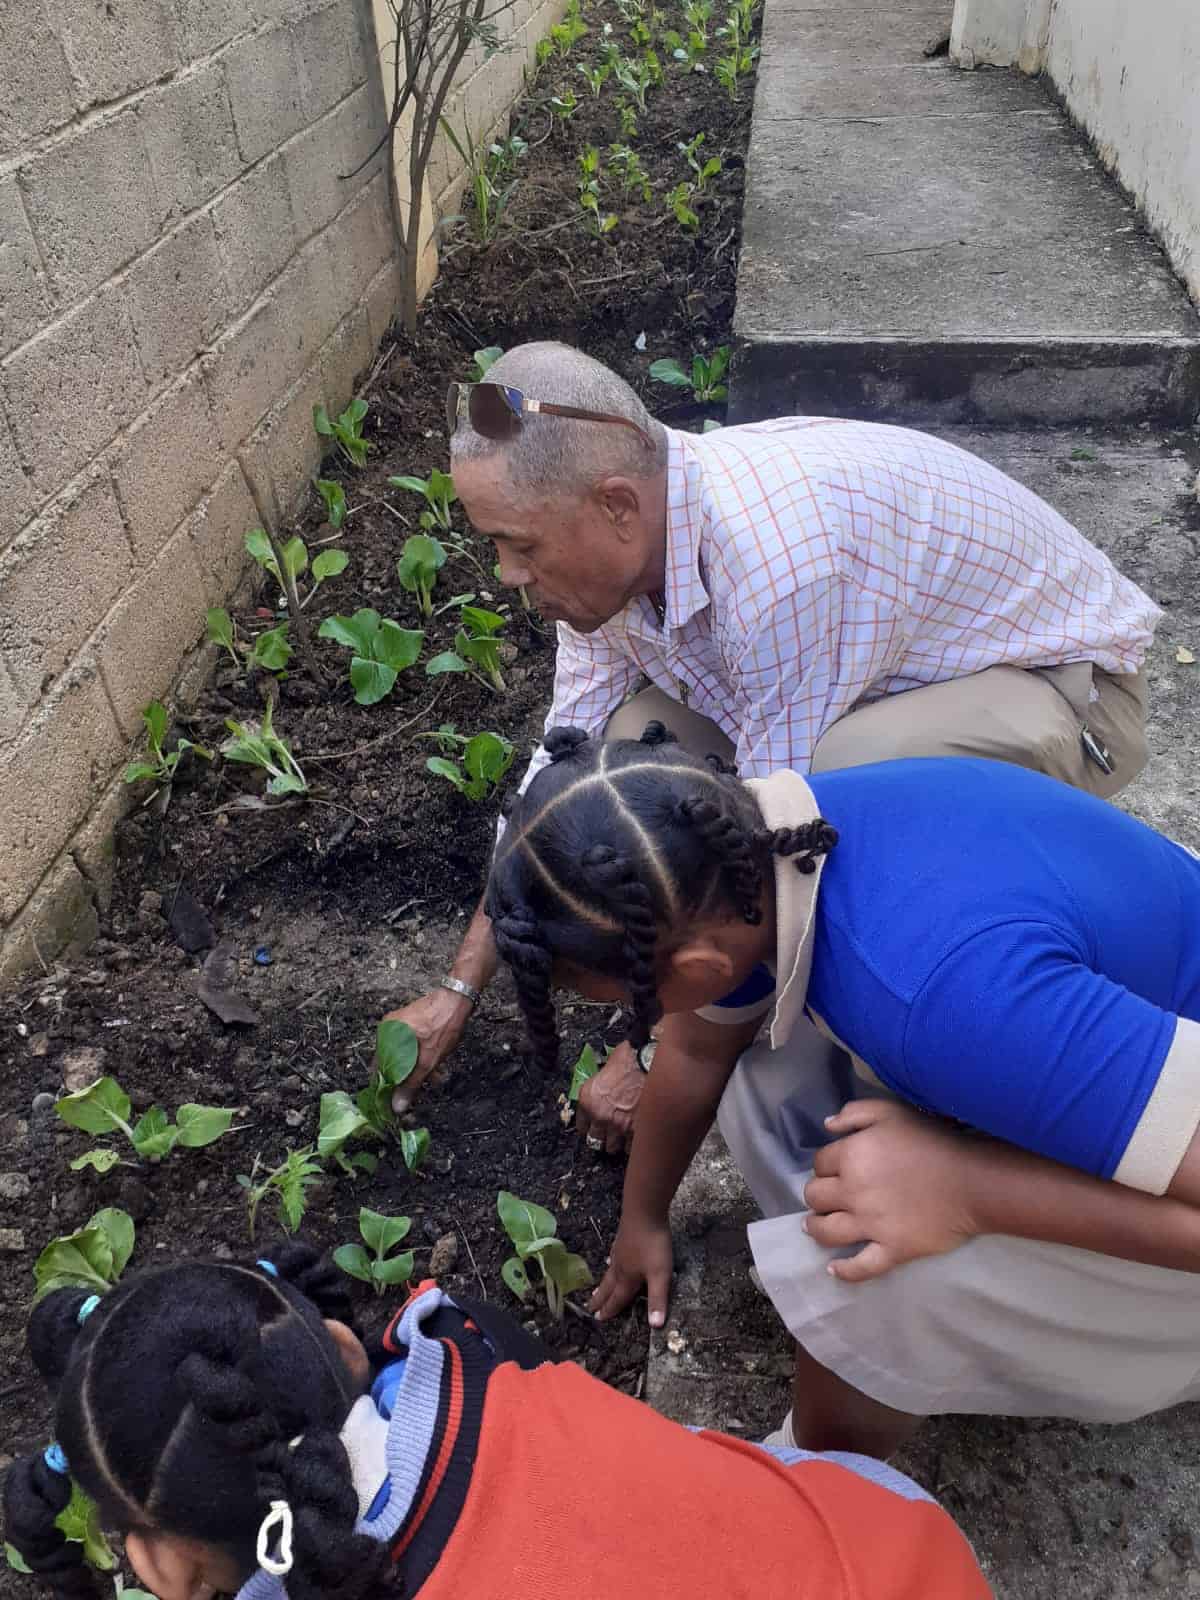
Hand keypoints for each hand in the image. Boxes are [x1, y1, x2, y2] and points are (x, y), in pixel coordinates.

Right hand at [383, 987, 473, 1111]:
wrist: (458, 999)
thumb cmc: (442, 1025)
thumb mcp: (427, 1061)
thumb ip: (411, 1084)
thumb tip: (397, 1105)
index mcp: (386, 1035)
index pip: (378, 1068)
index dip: (387, 1086)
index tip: (395, 1099)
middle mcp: (389, 1028)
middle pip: (392, 1061)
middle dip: (407, 1078)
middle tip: (421, 1088)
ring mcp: (401, 1024)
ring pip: (404, 1054)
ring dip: (418, 1068)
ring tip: (435, 1077)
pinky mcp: (413, 1022)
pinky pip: (411, 1045)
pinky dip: (421, 1055)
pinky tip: (436, 1065)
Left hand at [576, 1042, 643, 1153]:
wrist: (649, 1064)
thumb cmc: (629, 1061)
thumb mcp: (604, 1068)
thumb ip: (598, 1083)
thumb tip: (600, 1085)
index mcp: (589, 1100)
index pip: (581, 1126)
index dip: (587, 1125)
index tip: (591, 1126)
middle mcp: (600, 1116)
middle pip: (594, 1140)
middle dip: (601, 1136)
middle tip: (606, 1132)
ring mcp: (618, 1126)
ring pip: (612, 1147)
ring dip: (616, 1141)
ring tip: (620, 1136)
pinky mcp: (636, 1131)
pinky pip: (630, 1147)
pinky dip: (632, 1143)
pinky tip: (633, 1137)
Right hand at [590, 1214, 673, 1326]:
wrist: (644, 1211)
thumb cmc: (653, 1244)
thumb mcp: (660, 1274)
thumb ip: (657, 1299)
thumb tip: (655, 1326)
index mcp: (628, 1277)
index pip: (618, 1298)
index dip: (610, 1309)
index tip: (598, 1319)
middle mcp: (620, 1266)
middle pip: (609, 1286)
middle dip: (601, 1299)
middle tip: (589, 1308)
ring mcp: (619, 1251)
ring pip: (609, 1271)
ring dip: (603, 1283)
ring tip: (596, 1290)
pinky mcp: (622, 1238)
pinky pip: (613, 1257)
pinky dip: (610, 1264)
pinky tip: (610, 1259)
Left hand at [803, 1100, 977, 1283]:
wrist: (973, 1181)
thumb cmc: (933, 1140)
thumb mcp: (891, 1111)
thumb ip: (854, 1113)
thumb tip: (827, 1127)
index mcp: (851, 1156)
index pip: (820, 1163)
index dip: (826, 1165)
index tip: (836, 1167)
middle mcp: (853, 1193)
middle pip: (816, 1197)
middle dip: (817, 1195)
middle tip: (825, 1197)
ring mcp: (871, 1225)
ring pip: (826, 1232)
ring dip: (816, 1228)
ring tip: (815, 1227)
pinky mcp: (892, 1250)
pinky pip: (860, 1267)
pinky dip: (844, 1271)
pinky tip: (833, 1268)